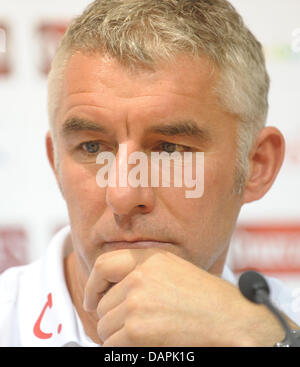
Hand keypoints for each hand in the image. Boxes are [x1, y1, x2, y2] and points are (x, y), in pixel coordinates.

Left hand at [83, 248, 285, 346]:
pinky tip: (142, 344)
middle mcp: (139, 276)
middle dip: (110, 318)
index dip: (92, 285)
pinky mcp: (137, 329)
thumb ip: (140, 271)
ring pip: (104, 326)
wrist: (229, 316)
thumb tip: (109, 289)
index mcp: (147, 258)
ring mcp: (136, 302)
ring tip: (140, 334)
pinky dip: (121, 348)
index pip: (102, 265)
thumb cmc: (204, 295)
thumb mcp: (171, 267)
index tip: (90, 299)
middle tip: (127, 326)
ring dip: (116, 335)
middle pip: (102, 304)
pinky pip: (112, 344)